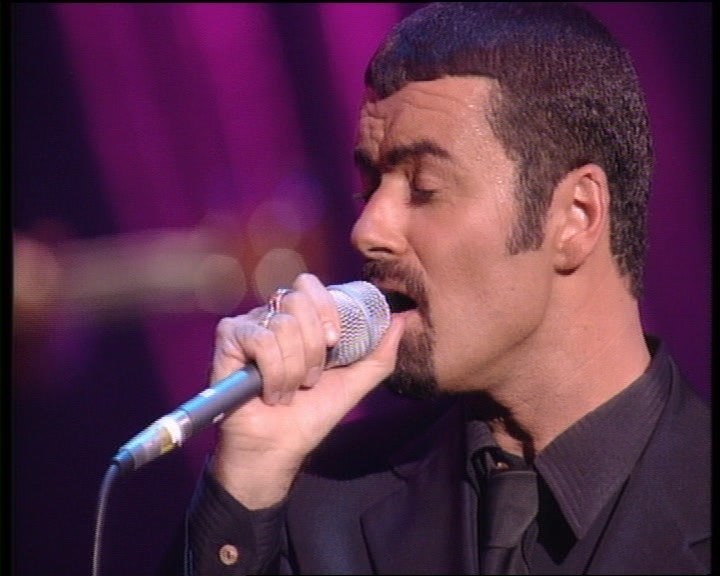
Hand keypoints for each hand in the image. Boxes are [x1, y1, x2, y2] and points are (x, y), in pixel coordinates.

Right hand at [209, 273, 404, 508]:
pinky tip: (269, 392)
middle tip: (310, 378)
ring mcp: (248, 326)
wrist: (278, 448)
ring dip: (294, 368)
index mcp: (298, 320)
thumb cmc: (310, 415)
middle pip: (297, 300)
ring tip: (289, 391)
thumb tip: (401, 320)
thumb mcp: (353, 384)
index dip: (325, 310)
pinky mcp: (229, 340)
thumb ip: (378, 354)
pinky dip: (274, 372)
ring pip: (283, 325)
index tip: (333, 344)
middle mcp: (271, 316)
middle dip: (312, 348)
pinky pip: (260, 339)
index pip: (310, 285)